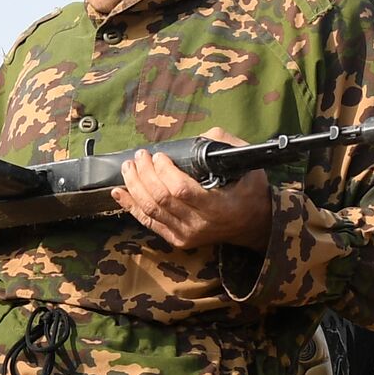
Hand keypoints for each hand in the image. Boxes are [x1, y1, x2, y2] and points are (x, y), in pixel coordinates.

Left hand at [110, 128, 272, 250]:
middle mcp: (200, 224)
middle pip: (161, 199)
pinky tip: (119, 192)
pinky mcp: (177, 239)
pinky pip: (149, 223)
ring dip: (135, 187)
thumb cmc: (249, 191)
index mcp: (217, 207)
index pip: (181, 190)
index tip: (159, 156)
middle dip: (145, 175)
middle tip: (139, 156)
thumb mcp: (246, 164)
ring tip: (128, 168)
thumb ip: (223, 145)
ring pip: (151, 211)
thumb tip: (199, 135)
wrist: (254, 225)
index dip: (164, 172)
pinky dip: (131, 206)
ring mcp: (186, 234)